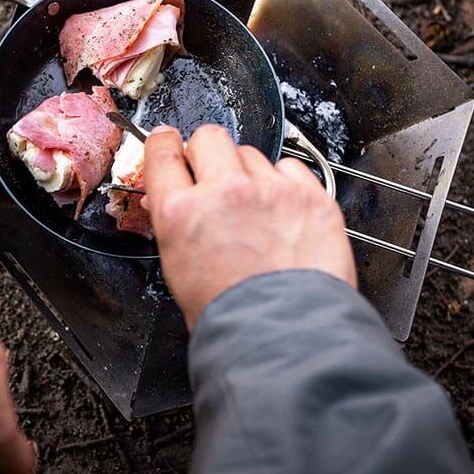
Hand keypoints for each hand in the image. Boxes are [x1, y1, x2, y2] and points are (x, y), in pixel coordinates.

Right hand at [142, 125, 355, 329]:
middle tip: (216, 177)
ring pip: (252, 153)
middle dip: (209, 153)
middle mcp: (223, 192)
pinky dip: (287, 184)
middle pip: (209, 138)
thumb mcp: (178, 268)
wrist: (287, 335)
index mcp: (180, 212)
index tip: (169, 141)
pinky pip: (292, 168)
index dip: (165, 143)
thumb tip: (174, 201)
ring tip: (257, 211)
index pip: (162, 151)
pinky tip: (285, 213)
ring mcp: (271, 190)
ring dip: (250, 173)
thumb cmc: (232, 316)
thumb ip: (175, 224)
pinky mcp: (310, 196)